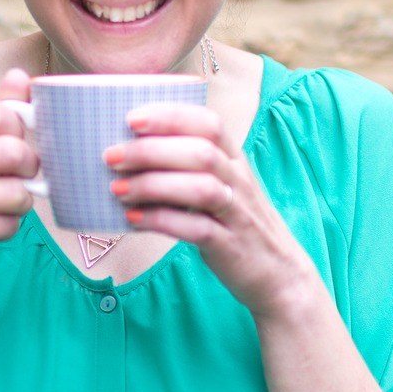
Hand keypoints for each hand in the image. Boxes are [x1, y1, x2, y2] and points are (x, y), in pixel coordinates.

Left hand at [105, 103, 309, 317]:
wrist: (279, 274)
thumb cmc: (236, 225)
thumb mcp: (222, 188)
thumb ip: (188, 169)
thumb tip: (129, 155)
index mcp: (235, 160)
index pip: (209, 124)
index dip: (171, 117)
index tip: (132, 118)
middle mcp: (239, 181)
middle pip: (200, 153)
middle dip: (151, 150)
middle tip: (112, 156)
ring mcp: (237, 214)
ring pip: (200, 188)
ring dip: (154, 184)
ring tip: (119, 189)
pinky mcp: (230, 246)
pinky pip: (197, 229)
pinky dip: (162, 221)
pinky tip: (134, 219)